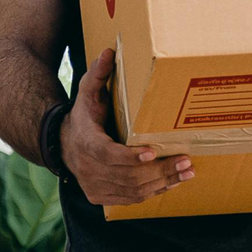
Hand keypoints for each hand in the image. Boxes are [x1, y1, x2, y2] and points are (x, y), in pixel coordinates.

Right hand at [60, 48, 191, 205]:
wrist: (63, 144)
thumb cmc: (83, 116)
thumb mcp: (86, 93)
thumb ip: (97, 74)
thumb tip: (109, 52)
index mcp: (87, 143)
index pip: (108, 155)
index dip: (130, 157)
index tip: (152, 152)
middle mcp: (89, 169)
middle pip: (128, 176)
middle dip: (160, 170)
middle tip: (185, 160)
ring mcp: (95, 186)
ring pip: (133, 191)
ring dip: (163, 183)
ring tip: (187, 171)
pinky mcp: (101, 197)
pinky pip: (131, 199)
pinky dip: (154, 192)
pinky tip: (172, 182)